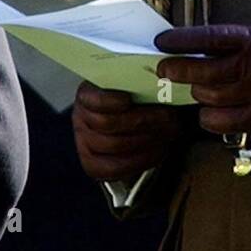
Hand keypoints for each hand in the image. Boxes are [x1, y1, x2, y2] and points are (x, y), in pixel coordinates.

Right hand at [72, 83, 187, 181]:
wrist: (127, 122)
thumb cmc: (133, 100)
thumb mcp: (134, 85)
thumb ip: (141, 83)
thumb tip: (160, 82)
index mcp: (88, 94)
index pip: (92, 98)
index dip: (109, 100)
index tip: (128, 99)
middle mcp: (81, 119)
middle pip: (107, 122)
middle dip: (143, 120)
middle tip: (168, 117)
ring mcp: (85, 144)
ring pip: (115, 145)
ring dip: (148, 139)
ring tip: (168, 132)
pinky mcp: (93, 165)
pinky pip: (116, 168)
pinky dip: (142, 160)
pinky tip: (159, 150)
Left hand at [155, 23, 250, 134]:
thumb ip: (237, 41)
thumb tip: (200, 48)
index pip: (208, 36)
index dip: (180, 40)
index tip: (161, 42)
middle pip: (202, 70)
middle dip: (177, 69)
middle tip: (164, 69)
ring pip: (209, 95)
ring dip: (197, 92)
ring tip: (196, 89)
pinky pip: (221, 120)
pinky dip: (208, 117)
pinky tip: (208, 112)